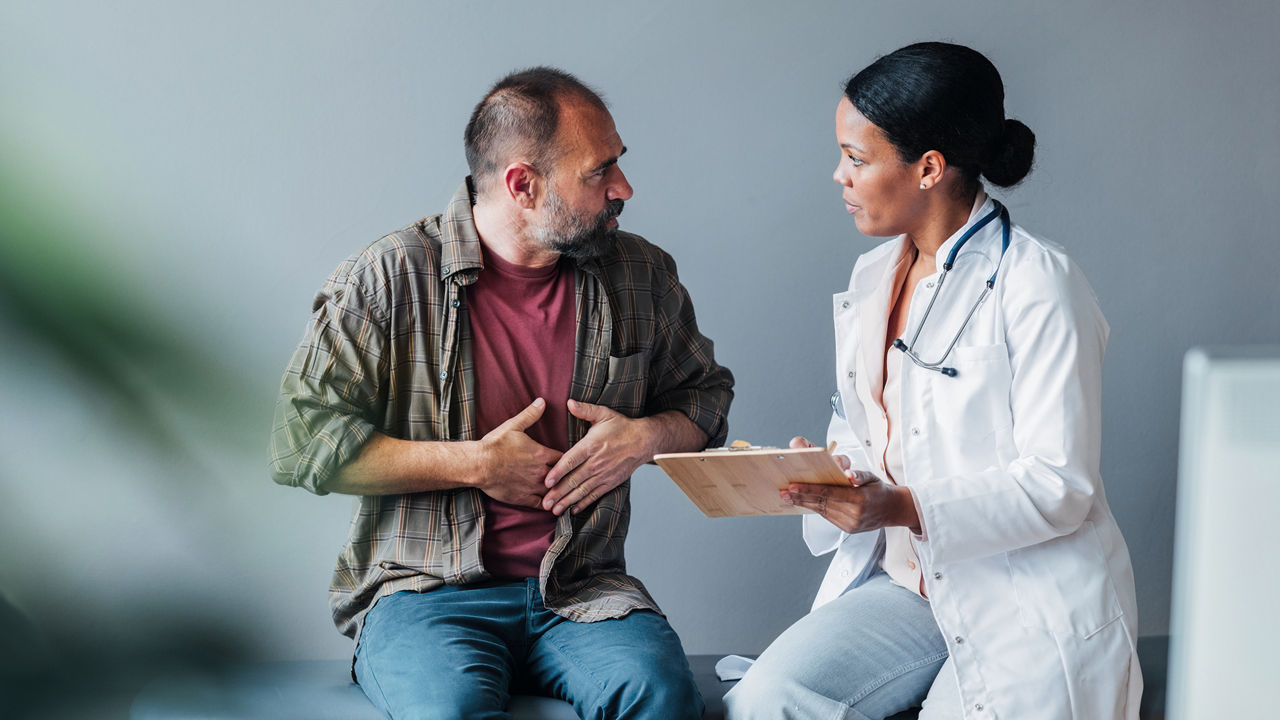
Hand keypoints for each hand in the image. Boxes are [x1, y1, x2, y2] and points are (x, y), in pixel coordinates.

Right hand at [472, 398, 562, 507]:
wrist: (479, 465)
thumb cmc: (495, 445)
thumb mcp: (513, 426)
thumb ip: (530, 415)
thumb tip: (542, 401)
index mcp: (541, 454)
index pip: (564, 457)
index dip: (569, 458)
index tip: (571, 459)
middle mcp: (540, 472)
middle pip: (562, 476)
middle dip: (567, 476)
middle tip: (574, 476)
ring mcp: (532, 487)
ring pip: (553, 492)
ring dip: (559, 491)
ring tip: (566, 492)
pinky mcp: (523, 498)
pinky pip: (540, 505)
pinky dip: (547, 505)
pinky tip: (552, 506)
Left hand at [542, 400, 654, 515]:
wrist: (644, 441)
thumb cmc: (622, 426)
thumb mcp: (604, 414)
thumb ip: (585, 410)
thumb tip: (569, 402)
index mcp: (591, 446)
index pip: (570, 461)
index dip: (557, 472)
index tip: (546, 482)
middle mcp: (596, 462)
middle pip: (573, 480)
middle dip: (558, 493)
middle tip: (544, 503)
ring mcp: (604, 474)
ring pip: (582, 491)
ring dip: (567, 502)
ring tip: (554, 511)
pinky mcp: (610, 482)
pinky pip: (594, 495)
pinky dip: (583, 504)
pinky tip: (573, 510)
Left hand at [781, 436, 919, 533]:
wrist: (894, 510)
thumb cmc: (880, 490)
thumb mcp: (872, 477)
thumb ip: (860, 475)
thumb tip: (849, 474)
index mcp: (859, 499)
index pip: (828, 493)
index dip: (809, 490)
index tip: (792, 486)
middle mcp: (854, 514)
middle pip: (821, 503)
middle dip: (801, 497)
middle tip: (784, 492)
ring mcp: (850, 524)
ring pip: (822, 511)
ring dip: (804, 504)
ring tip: (789, 497)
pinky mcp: (848, 529)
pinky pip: (828, 517)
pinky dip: (815, 509)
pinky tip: (804, 503)